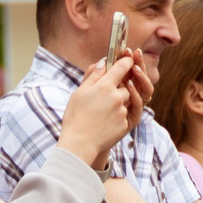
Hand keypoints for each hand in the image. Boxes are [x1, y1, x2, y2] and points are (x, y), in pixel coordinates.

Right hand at [54, 55, 147, 169]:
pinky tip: (105, 121)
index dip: (126, 61)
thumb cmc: (75, 117)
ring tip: (104, 109)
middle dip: (120, 86)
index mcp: (105, 86)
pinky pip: (126, 114)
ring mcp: (122, 111)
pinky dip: (118, 115)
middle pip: (127, 85)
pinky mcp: (125, 123)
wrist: (79, 143)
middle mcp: (117, 97)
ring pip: (127, 100)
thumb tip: (104, 62)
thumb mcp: (80, 92)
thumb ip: (93, 76)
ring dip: (120, 101)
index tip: (127, 59)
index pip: (122, 67)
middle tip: (107, 92)